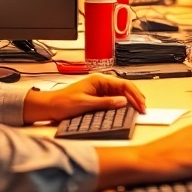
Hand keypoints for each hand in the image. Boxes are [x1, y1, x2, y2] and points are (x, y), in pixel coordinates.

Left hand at [23, 74, 146, 124]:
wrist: (48, 107)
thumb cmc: (62, 102)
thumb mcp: (85, 103)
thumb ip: (105, 102)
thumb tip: (123, 101)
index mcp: (99, 80)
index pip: (124, 84)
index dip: (135, 95)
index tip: (141, 105)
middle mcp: (101, 83)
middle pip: (124, 88)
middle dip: (135, 98)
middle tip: (143, 109)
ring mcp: (99, 91)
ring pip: (120, 94)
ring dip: (130, 101)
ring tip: (138, 110)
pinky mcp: (97, 98)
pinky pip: (113, 100)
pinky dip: (121, 105)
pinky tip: (125, 111)